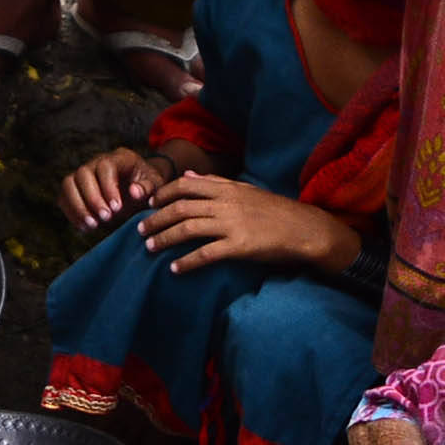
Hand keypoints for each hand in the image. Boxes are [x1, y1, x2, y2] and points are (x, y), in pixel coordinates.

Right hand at [61, 145, 170, 233]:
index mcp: (120, 158)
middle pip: (83, 173)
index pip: (106, 166)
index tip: (117, 208)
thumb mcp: (156, 186)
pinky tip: (86, 228)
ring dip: (78, 206)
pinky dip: (72, 214)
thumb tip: (134, 192)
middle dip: (92, 198)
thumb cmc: (148, 187)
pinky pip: (64, 198)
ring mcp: (83, 175)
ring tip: (93, 225)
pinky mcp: (75, 190)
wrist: (138, 191)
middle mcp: (97, 162)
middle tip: (106, 218)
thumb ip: (148, 188)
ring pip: (68, 184)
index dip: (108, 187)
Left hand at [143, 170, 352, 276]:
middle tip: (141, 230)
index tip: (149, 205)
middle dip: (156, 219)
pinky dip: (186, 262)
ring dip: (164, 239)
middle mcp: (226, 204)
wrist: (304, 229)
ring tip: (149, 248)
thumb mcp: (245, 190)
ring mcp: (232, 225)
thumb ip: (215, 183)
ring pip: (187, 229)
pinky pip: (205, 254)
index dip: (163, 194)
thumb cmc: (274, 210)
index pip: (185, 186)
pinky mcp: (239, 246)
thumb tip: (187, 176)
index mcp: (226, 189)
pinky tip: (174, 269)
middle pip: (180, 208)